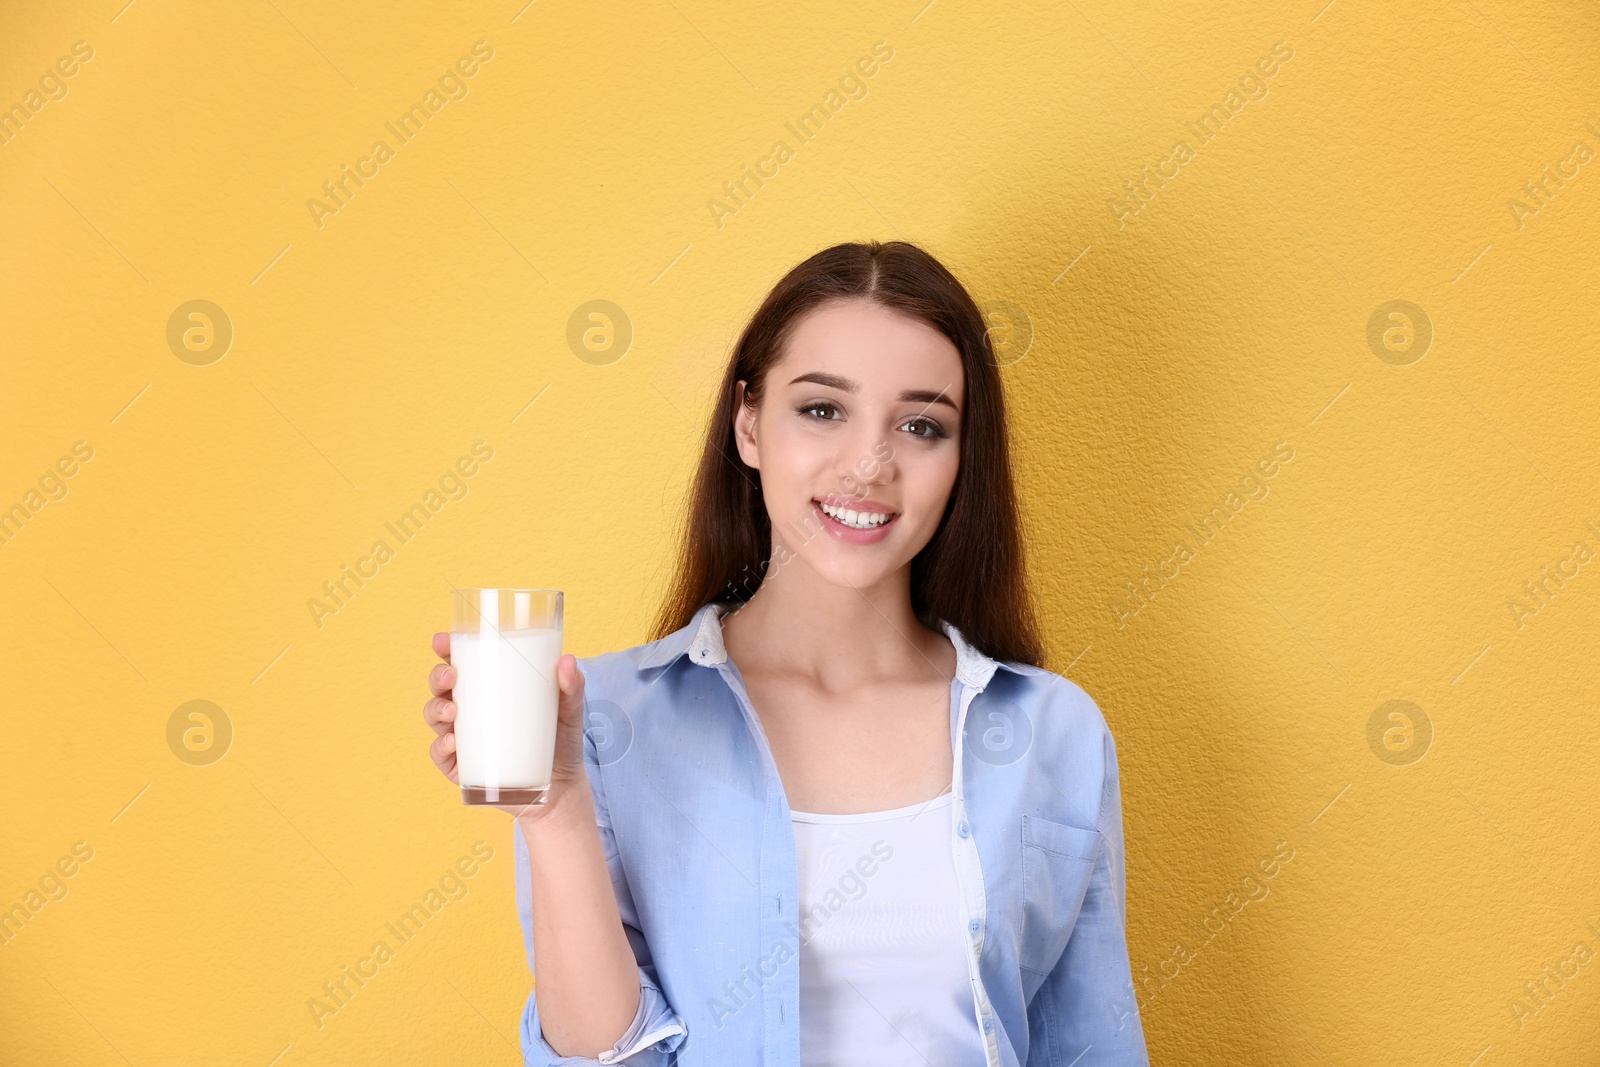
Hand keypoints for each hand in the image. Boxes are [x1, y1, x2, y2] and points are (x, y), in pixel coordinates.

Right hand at [424, 632, 592, 820]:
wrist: (561, 786)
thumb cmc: (559, 739)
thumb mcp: (570, 709)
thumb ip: (572, 685)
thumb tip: (567, 661)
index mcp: (489, 688)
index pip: (461, 663)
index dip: (446, 649)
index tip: (442, 641)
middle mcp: (470, 710)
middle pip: (441, 687)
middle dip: (438, 677)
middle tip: (452, 676)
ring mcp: (463, 739)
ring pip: (435, 717)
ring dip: (436, 710)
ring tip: (452, 711)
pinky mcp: (462, 768)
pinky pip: (441, 756)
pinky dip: (442, 747)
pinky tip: (453, 743)